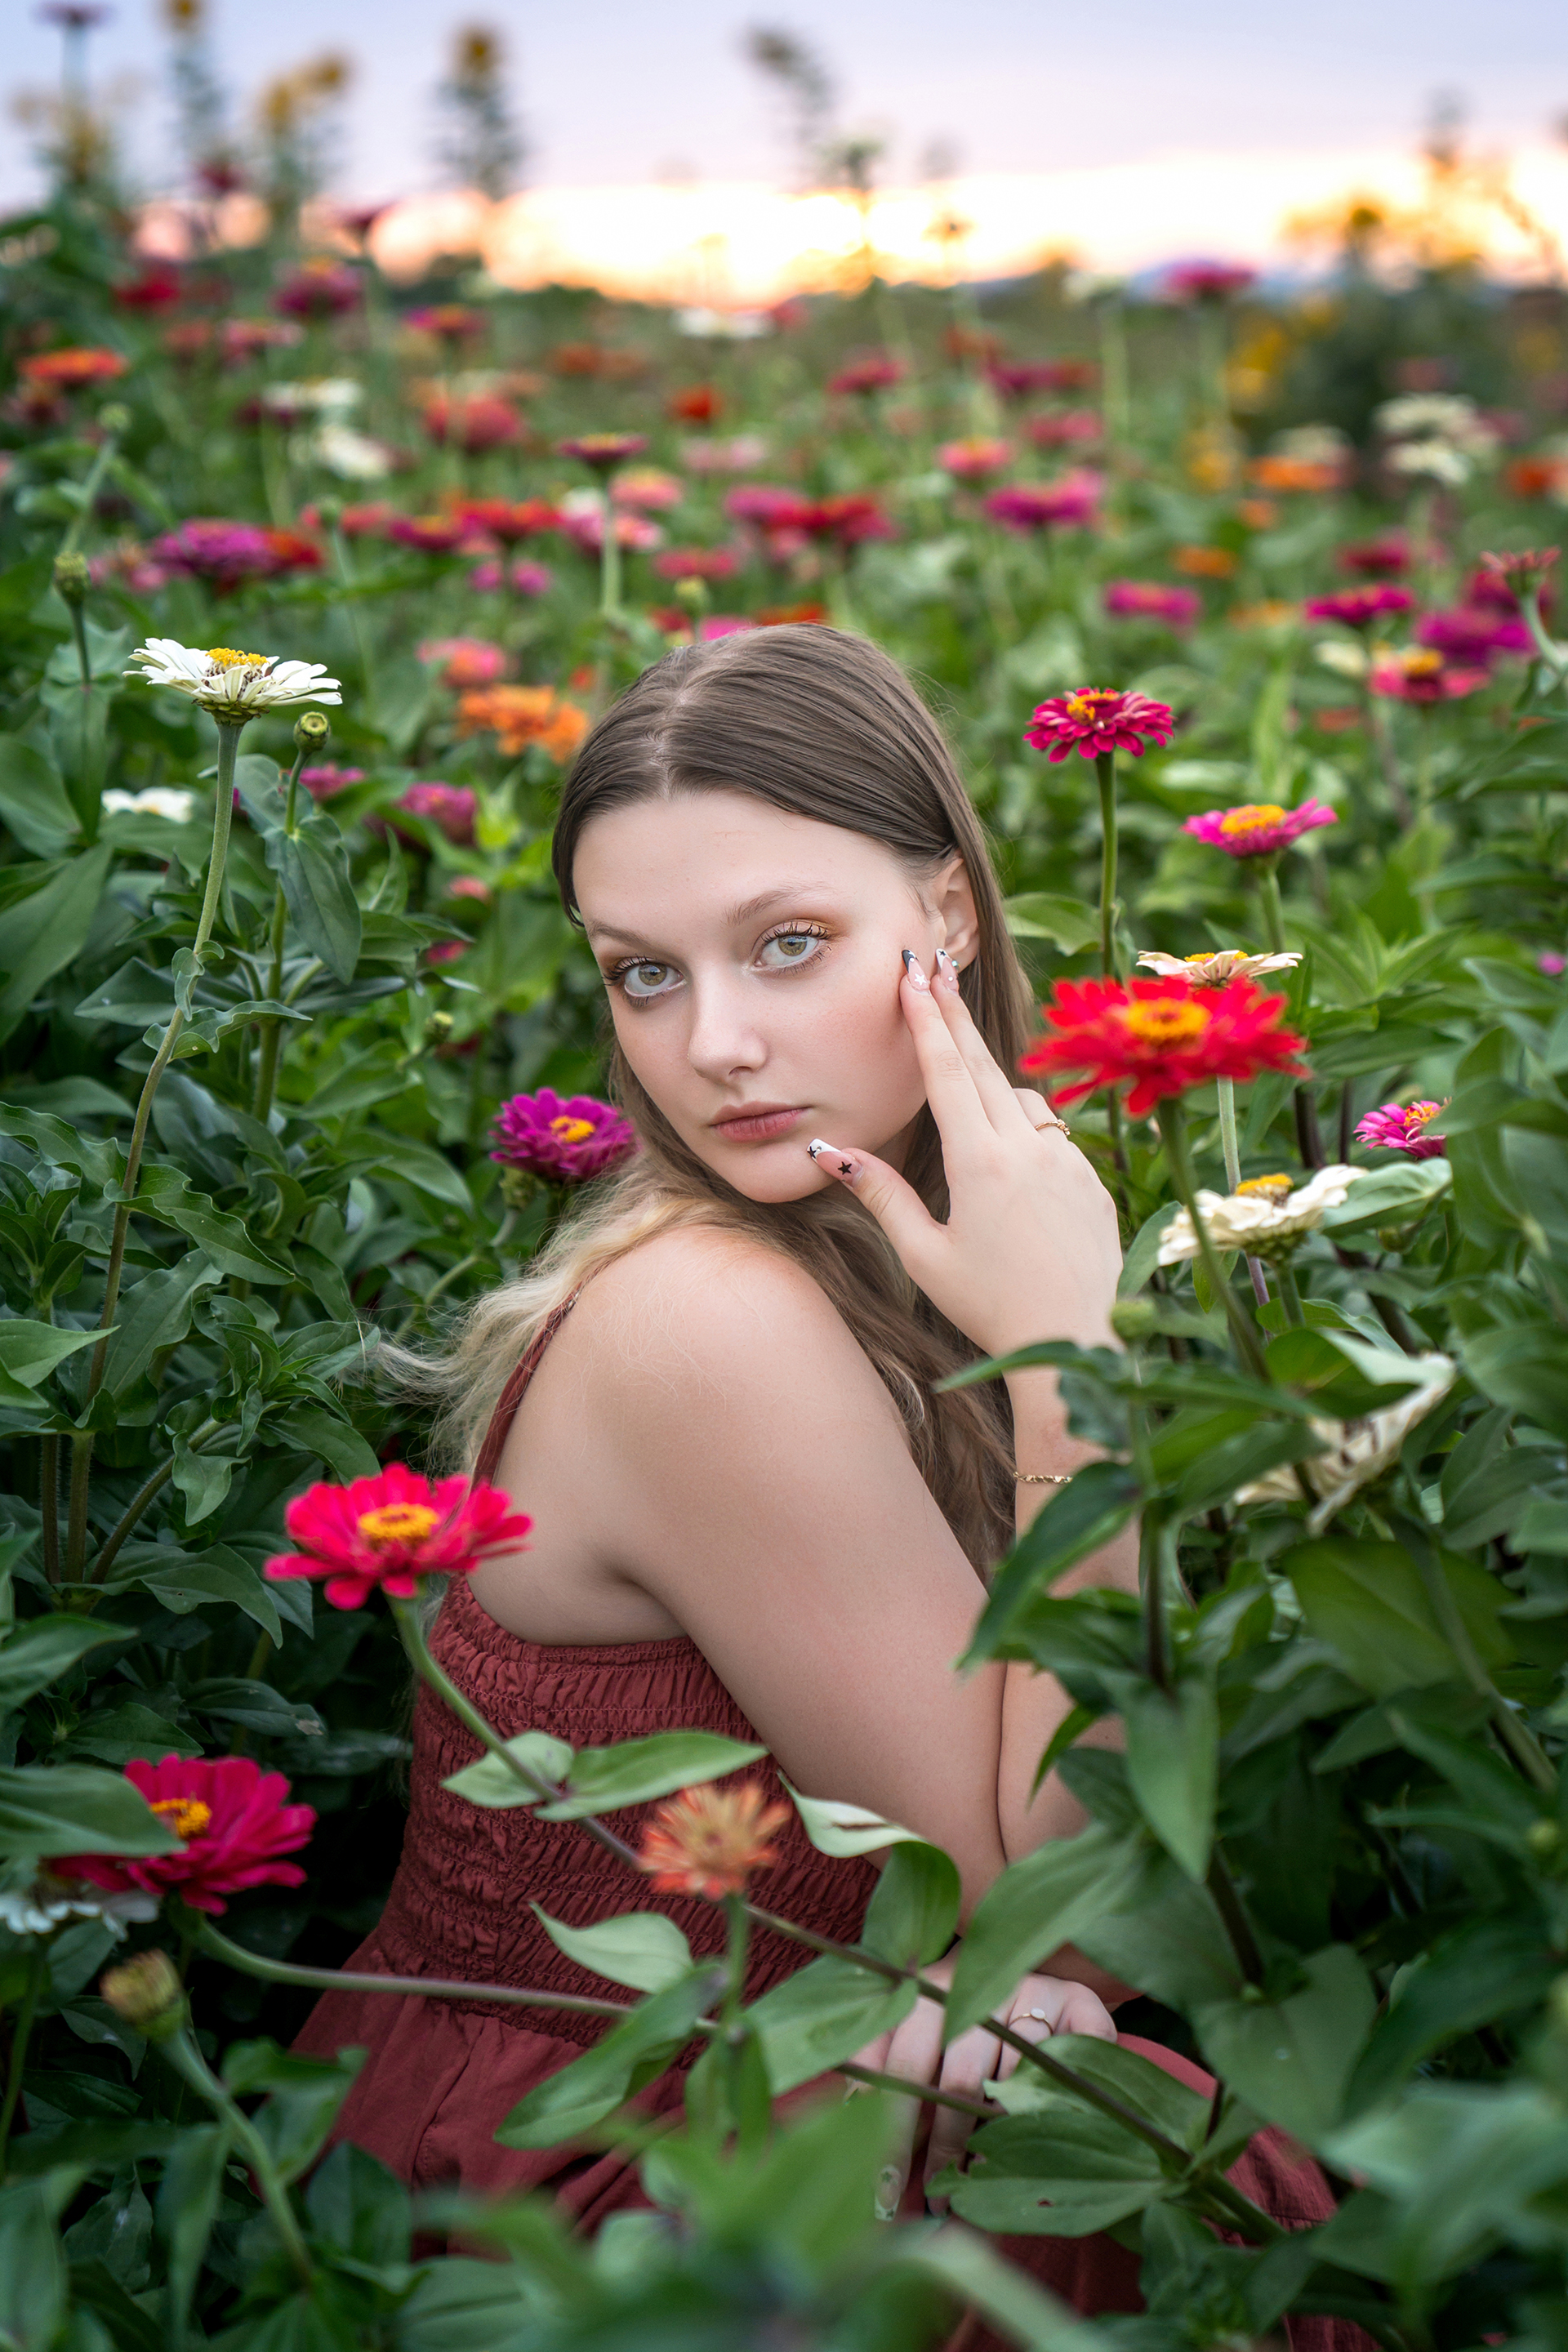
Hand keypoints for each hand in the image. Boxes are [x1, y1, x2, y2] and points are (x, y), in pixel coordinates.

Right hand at [808, 950, 1121, 1361]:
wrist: (1078, 1342)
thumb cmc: (991, 1309)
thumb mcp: (924, 1256)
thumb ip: (882, 1195)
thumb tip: (828, 1151)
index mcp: (981, 1163)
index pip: (947, 1071)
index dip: (927, 1018)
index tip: (913, 974)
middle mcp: (1029, 1149)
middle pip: (983, 1064)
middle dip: (954, 1014)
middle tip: (934, 968)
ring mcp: (1068, 1161)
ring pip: (1022, 1099)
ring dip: (991, 1085)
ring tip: (965, 1093)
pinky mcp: (1092, 1180)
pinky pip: (1053, 1135)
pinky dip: (1026, 1129)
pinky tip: (1013, 1161)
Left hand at [849, 1955, 1116, 2210]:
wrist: (1033, 1968)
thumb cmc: (958, 2025)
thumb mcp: (914, 2037)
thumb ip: (882, 2070)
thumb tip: (842, 2124)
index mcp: (926, 1987)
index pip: (899, 2059)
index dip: (887, 2124)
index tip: (879, 2185)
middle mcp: (977, 1981)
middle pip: (956, 2077)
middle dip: (939, 2147)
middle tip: (928, 2198)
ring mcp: (1031, 1987)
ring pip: (1009, 2080)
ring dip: (990, 2137)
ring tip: (972, 2179)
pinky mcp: (1081, 2001)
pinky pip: (1067, 2063)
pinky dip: (1054, 2100)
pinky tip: (1036, 2127)